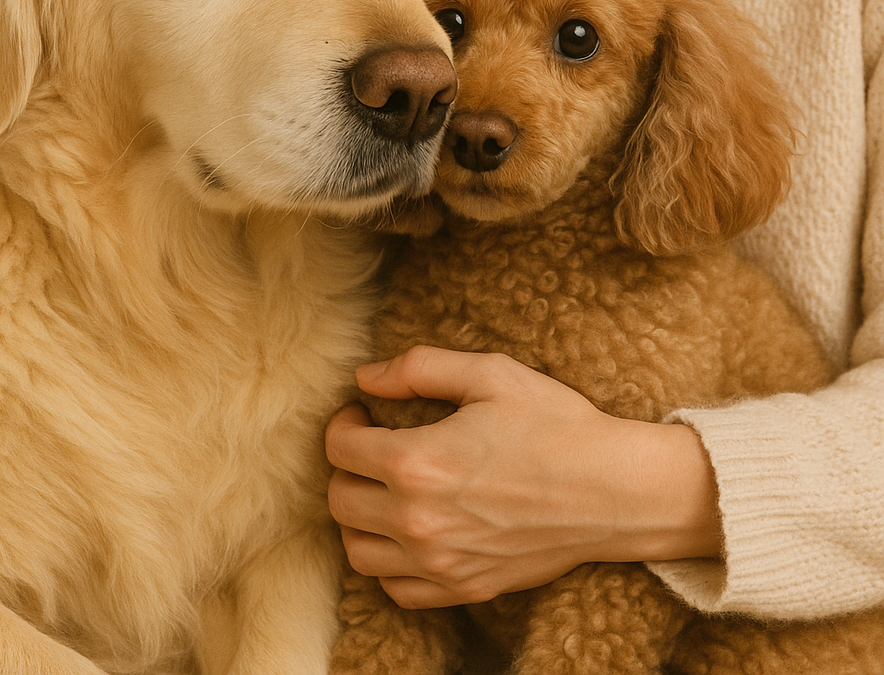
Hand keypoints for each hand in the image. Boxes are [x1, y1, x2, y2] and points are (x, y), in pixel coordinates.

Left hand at [325, 346, 721, 608]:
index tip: (363, 413)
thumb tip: (366, 377)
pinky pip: (396, 588)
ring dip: (359, 517)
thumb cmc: (556, 424)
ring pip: (357, 551)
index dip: (344, 422)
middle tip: (373, 446)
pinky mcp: (465, 588)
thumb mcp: (489, 374)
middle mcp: (418, 520)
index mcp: (417, 462)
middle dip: (347, 467)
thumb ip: (419, 368)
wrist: (616, 490)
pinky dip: (388, 561)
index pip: (340, 448)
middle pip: (340, 500)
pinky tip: (409, 531)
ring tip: (386, 489)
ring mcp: (441, 562)